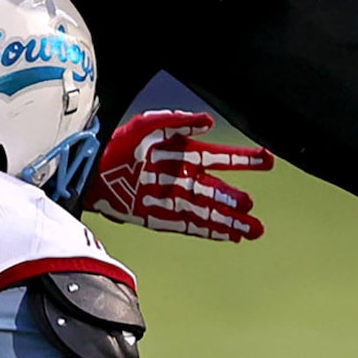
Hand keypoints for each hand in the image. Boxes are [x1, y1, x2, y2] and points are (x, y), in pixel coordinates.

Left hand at [82, 110, 272, 241]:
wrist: (91, 172)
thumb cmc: (117, 144)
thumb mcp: (146, 124)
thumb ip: (177, 121)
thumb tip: (208, 122)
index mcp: (183, 153)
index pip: (220, 157)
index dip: (243, 159)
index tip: (266, 160)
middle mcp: (183, 177)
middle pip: (217, 190)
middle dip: (237, 199)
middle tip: (253, 206)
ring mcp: (174, 199)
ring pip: (210, 212)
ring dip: (231, 221)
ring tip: (255, 229)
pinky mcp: (162, 218)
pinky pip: (193, 226)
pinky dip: (212, 231)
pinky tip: (231, 236)